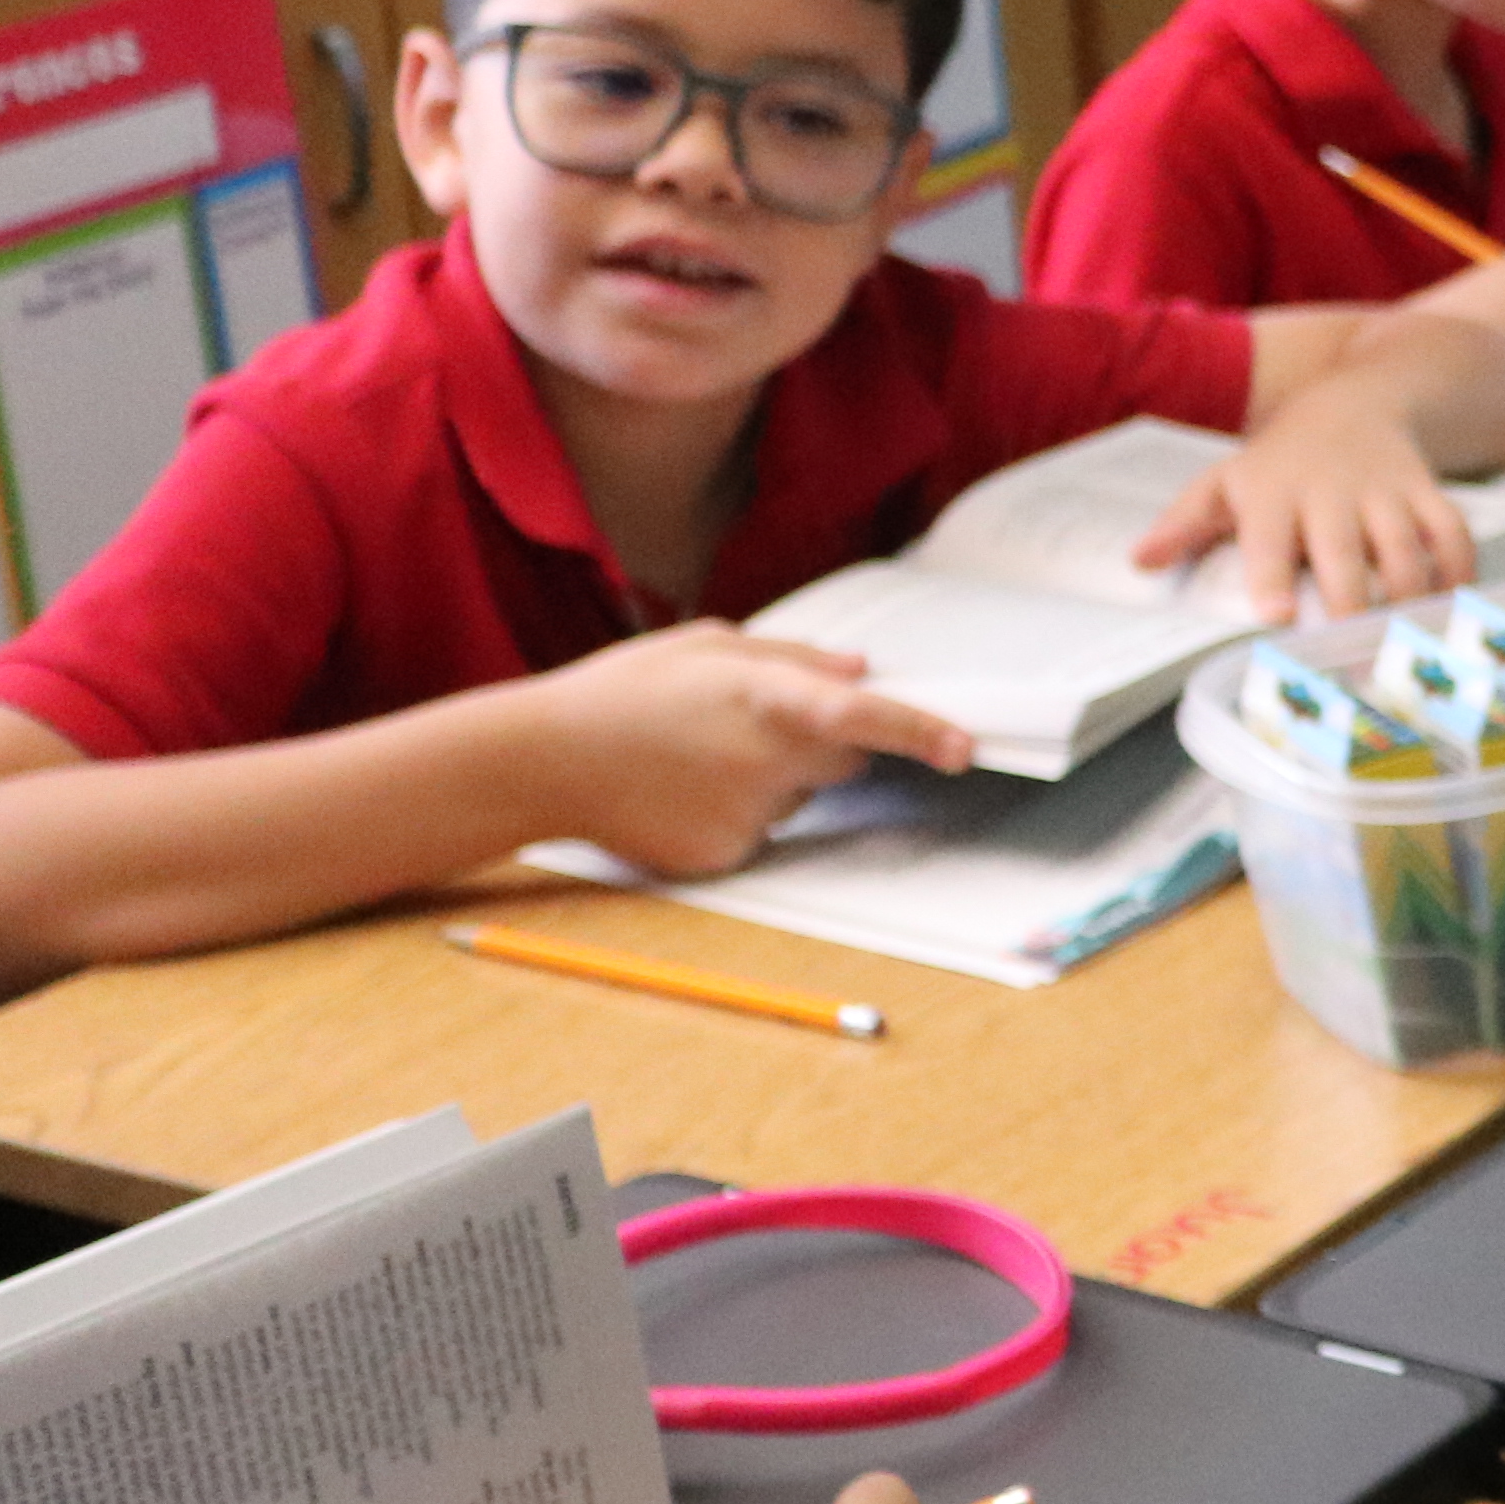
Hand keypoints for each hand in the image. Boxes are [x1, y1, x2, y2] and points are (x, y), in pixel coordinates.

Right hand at [510, 622, 970, 875]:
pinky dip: (738, 814)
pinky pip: (764, 833)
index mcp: (760, 697)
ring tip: (695, 756)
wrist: (540, 760)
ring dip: (773, 778)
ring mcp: (743, 814)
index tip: (964, 747)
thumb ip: (793, 656)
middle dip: (822, 744)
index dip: (917, 729)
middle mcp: (761, 760)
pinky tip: (683, 792)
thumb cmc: (624, 692)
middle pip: (845, 761)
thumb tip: (861, 669)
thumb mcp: (705, 648)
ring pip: (801, 797)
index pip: (858, 715)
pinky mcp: (724, 855)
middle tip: (748, 725)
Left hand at [1137, 383, 1476, 621]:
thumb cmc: (1280, 461)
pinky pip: (1454, 533)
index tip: (1277, 615)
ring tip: (1399, 643)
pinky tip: (1449, 608)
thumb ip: (1184, 524)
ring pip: (1407, 546)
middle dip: (1350, 600)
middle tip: (1349, 651)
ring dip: (1407, 598)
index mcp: (1272, 491)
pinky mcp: (1428, 491)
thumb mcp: (1225, 482)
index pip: (1269, 536)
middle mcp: (1332, 489)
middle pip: (1344, 549)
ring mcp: (1386, 489)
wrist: (1355, 402)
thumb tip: (1139, 563)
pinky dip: (1458, 573)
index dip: (1273, 575)